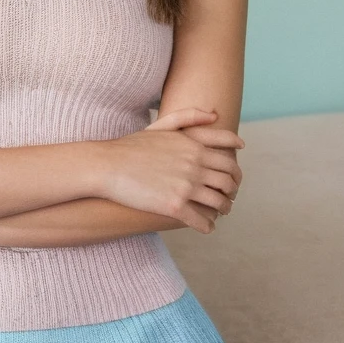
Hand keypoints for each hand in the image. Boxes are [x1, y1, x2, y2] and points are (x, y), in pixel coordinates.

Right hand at [104, 108, 244, 233]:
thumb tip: (215, 115)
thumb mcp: (161, 125)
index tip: (236, 178)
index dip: (236, 172)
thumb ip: (189, 116)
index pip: (229, 160)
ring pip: (219, 203)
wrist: (107, 166)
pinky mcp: (174, 207)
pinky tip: (206, 227)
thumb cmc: (131, 146)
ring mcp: (186, 187)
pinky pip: (201, 221)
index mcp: (193, 147)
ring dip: (224, 209)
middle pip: (229, 182)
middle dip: (232, 191)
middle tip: (229, 197)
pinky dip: (208, 226)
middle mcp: (194, 166)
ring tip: (219, 213)